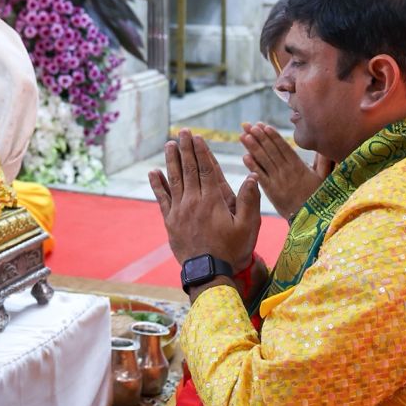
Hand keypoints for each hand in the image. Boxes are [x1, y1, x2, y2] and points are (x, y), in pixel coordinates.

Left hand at [147, 131, 260, 269]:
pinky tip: (153, 172)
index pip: (206, 169)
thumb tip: (252, 176)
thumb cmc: (232, 251)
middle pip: (189, 169)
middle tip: (183, 132)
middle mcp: (194, 201)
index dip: (201, 151)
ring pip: (174, 180)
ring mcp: (180, 211)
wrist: (208, 273)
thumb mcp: (248, 227)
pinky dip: (157, 185)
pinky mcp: (170, 221)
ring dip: (172, 160)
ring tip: (169, 144)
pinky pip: (162, 199)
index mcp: (213, 200)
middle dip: (186, 149)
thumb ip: (249, 201)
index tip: (197, 137)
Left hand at [240, 122, 330, 220]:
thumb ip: (323, 162)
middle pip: (270, 151)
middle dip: (258, 137)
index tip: (263, 125)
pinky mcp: (271, 192)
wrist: (311, 221)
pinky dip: (252, 166)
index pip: (283, 148)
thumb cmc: (318, 198)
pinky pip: (260, 177)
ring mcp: (278, 182)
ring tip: (243, 135)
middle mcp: (287, 172)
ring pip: (263, 161)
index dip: (273, 136)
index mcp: (299, 167)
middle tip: (247, 125)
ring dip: (252, 147)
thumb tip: (326, 148)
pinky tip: (245, 156)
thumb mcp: (324, 178)